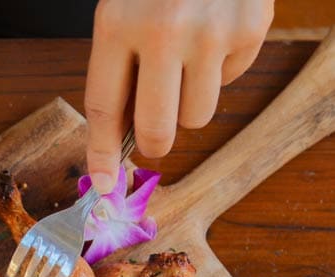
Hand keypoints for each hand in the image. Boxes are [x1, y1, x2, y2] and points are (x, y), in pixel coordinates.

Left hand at [84, 0, 273, 192]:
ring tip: (184, 61)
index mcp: (117, 25)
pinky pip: (228, 82)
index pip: (105, 109)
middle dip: (154, 143)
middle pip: (158, 129)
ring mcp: (212, 30)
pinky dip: (218, 69)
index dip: (103, 154)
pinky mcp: (250, 28)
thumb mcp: (120, 14)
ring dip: (188, 102)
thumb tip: (121, 142)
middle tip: (154, 137)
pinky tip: (212, 34)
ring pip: (197, 116)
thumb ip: (119, 72)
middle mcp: (164, 30)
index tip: (105, 184)